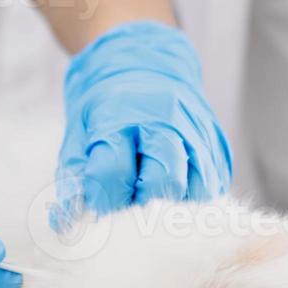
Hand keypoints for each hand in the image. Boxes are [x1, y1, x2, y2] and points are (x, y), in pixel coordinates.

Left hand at [55, 22, 231, 225]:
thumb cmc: (106, 106)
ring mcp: (199, 134)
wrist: (145, 63)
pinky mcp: (219, 148)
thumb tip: (67, 225)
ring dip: (174, 209)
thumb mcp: (78, 132)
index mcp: (122, 115)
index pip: (113, 171)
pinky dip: (193, 202)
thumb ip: (75, 178)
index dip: (103, 200)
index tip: (98, 207)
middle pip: (166, 182)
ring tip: (153, 202)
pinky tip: (174, 195)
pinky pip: (214, 190)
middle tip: (129, 210)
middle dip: (144, 208)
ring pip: (197, 192)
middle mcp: (167, 121)